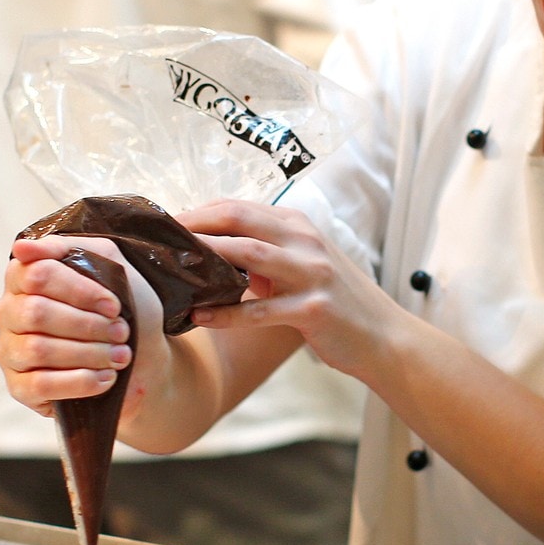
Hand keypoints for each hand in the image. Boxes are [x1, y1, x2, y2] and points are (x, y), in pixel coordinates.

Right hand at [0, 236, 163, 417]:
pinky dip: (79, 381)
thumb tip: (22, 248)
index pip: (38, 274)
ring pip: (38, 349)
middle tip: (121, 333)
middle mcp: (8, 312)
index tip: (114, 305)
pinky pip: (39, 385)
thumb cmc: (118, 309)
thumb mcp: (105, 264)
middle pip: (36, 312)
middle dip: (87, 325)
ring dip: (88, 353)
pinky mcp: (19, 387)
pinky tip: (106, 378)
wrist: (141, 358)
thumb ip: (66, 248)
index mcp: (22, 277)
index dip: (80, 291)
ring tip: (120, 356)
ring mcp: (9, 351)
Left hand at [180, 200, 400, 381]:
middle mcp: (306, 241)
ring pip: (248, 253)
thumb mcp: (305, 267)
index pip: (239, 207)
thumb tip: (217, 254)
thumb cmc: (337, 303)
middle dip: (194, 224)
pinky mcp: (313, 308)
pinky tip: (200, 317)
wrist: (384, 337)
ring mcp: (312, 273)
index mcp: (300, 226)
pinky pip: (259, 310)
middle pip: (239, 218)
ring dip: (206, 258)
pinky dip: (226, 314)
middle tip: (158, 238)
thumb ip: (267, 256)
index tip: (166, 223)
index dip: (199, 211)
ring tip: (171, 269)